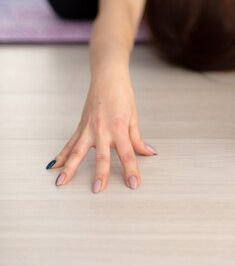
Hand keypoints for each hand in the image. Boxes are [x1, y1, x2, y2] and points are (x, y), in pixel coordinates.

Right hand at [45, 75, 157, 192]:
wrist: (108, 77)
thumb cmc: (122, 94)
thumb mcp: (133, 116)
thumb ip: (137, 138)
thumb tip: (148, 153)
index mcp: (119, 127)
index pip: (127, 153)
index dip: (131, 169)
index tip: (133, 184)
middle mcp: (102, 129)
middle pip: (101, 155)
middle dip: (100, 173)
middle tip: (97, 189)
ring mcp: (89, 128)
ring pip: (77, 151)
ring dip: (69, 168)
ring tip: (61, 182)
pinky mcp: (81, 126)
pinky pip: (70, 143)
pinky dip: (62, 156)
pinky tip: (55, 166)